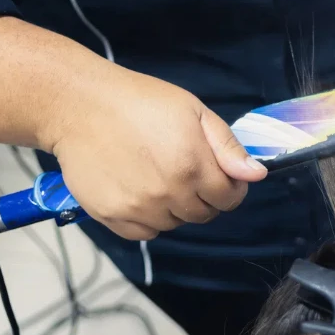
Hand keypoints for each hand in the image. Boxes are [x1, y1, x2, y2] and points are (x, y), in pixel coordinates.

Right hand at [42, 68, 267, 240]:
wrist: (79, 105)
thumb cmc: (140, 102)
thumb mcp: (194, 112)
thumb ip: (228, 147)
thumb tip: (256, 175)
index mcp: (193, 166)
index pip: (229, 199)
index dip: (230, 187)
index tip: (220, 175)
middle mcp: (168, 192)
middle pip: (203, 214)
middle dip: (204, 197)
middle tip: (185, 170)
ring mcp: (138, 207)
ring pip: (174, 224)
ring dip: (175, 208)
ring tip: (158, 176)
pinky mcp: (112, 216)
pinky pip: (144, 232)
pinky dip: (148, 219)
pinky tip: (140, 191)